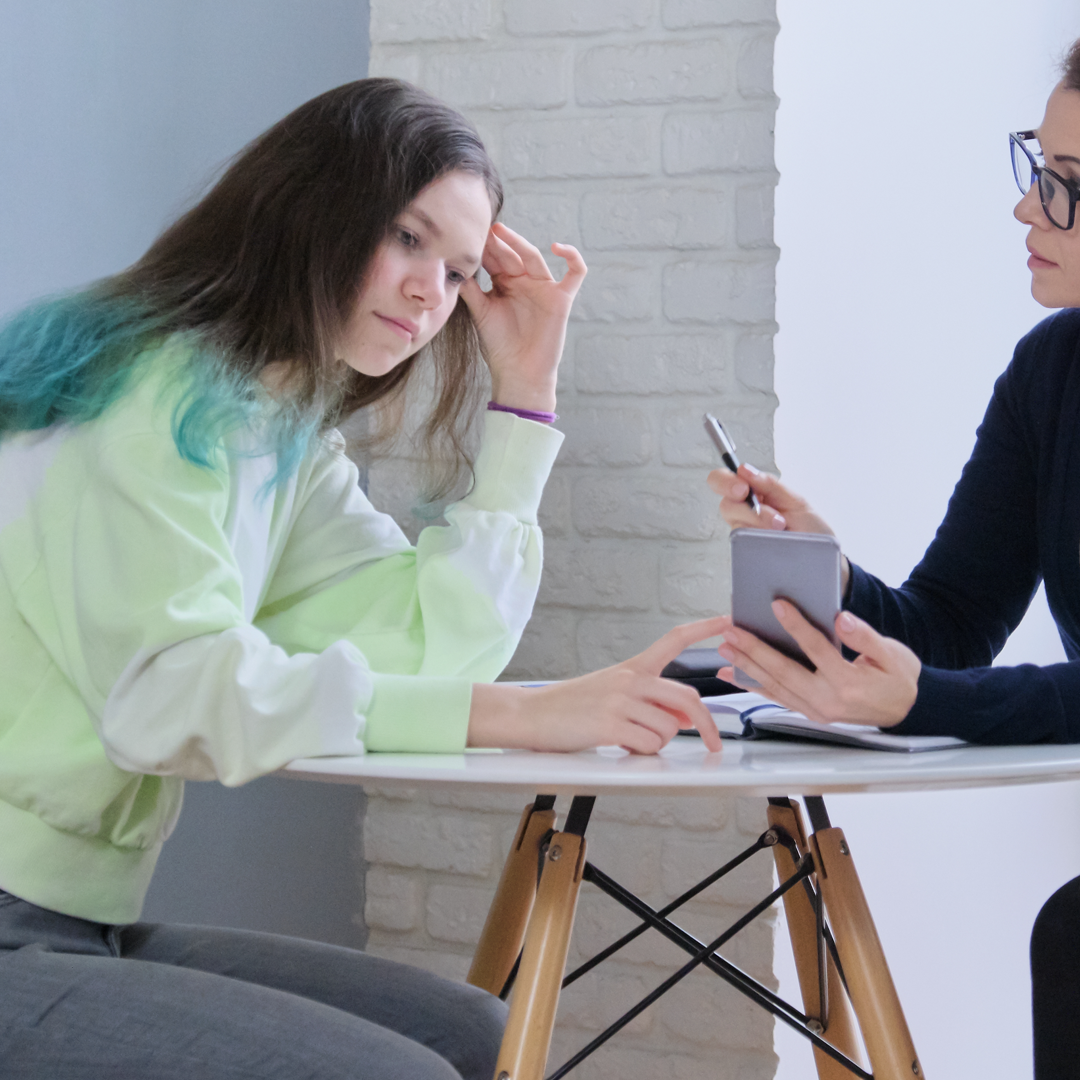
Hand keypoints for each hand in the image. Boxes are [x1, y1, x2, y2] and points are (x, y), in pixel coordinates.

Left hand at [459, 222, 585, 412]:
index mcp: (504, 284)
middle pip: (512, 254)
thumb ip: (471, 289)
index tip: (467, 235)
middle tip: (481, 229)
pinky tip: (556, 247)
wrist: (518, 373)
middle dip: (497, 243)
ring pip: (534, 257)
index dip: (483, 247)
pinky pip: (576, 272)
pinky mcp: (562, 298)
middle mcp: (524, 282)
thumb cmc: (499, 346)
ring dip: (518, 243)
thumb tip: (455, 265)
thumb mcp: (481, 313)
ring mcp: (544, 288)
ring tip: (500, 232)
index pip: (494, 258)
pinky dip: (572, 256)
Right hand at [468, 617, 726, 753]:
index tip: (729, 620)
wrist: (532, 715)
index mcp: (633, 667)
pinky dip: (641, 752)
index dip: (704, 628)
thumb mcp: (613, 693)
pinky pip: (648, 744)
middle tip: (714, 744)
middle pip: (687, 699)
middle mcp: (630, 678)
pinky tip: (621, 746)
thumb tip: (685, 718)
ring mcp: (620, 700)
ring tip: (632, 740)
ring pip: (669, 729)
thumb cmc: (573, 707)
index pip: (673, 639)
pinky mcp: (610, 724)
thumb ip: (650, 700)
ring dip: (659, 743)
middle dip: (708, 725)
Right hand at [707, 465, 849, 593]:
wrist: (822, 558)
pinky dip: (760, 540)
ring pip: (736, 526)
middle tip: (773, 516)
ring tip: (782, 529)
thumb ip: (770, 484)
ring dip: (760, 525)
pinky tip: (774, 541)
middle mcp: (744, 513)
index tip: (743, 488)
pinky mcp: (747, 553)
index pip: (722, 481)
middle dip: (748, 509)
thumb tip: (744, 470)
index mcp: (752, 494)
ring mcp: (745, 535)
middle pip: (726, 505)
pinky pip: (743, 545)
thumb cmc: (810, 528)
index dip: (725, 482)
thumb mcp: (795, 500)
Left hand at [715, 603, 919, 728]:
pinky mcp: (810, 713)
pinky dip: (753, 685)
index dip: (796, 626)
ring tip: (725, 648)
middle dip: (755, 650)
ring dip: (747, 666)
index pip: (818, 650)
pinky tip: (732, 674)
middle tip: (731, 631)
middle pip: (785, 671)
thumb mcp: (893, 655)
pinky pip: (777, 697)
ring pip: (776, 686)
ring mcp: (817, 710)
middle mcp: (829, 701)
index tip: (777, 605)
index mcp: (850, 683)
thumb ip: (866, 638)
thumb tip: (842, 619)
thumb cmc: (898, 678)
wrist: (908, 711)